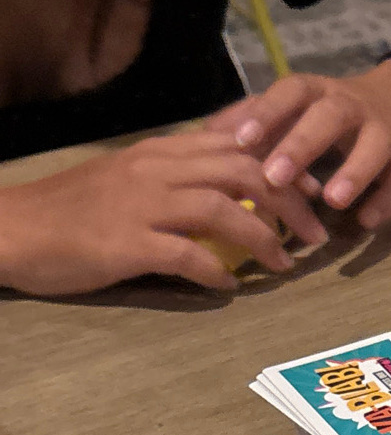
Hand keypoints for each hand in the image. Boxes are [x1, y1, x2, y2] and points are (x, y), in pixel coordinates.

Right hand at [0, 131, 327, 297]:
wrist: (14, 227)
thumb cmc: (75, 210)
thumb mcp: (132, 179)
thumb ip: (180, 179)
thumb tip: (232, 191)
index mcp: (162, 152)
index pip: (239, 146)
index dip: (286, 169)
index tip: (316, 193)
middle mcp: (157, 170)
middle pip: (244, 172)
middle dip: (291, 203)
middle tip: (316, 233)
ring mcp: (141, 205)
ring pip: (223, 209)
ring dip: (264, 237)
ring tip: (284, 262)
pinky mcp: (127, 243)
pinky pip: (187, 255)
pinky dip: (216, 272)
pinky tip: (230, 288)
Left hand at [208, 63, 390, 230]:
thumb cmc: (328, 115)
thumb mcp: (292, 109)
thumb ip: (251, 120)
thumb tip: (201, 136)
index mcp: (316, 91)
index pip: (290, 92)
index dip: (267, 113)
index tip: (240, 140)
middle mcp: (351, 106)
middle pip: (330, 118)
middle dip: (303, 145)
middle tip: (275, 177)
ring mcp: (384, 131)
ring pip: (374, 147)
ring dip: (354, 172)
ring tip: (332, 202)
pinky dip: (387, 200)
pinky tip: (366, 223)